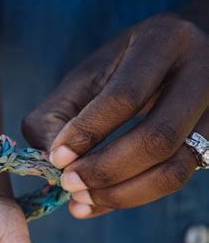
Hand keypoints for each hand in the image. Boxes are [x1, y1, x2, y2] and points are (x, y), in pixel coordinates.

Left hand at [22, 12, 208, 218]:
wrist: (187, 53)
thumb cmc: (127, 64)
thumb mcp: (91, 72)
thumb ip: (58, 111)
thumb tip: (48, 161)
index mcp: (163, 42)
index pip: (125, 96)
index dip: (87, 132)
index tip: (56, 158)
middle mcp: (202, 72)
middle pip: (157, 138)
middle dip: (106, 170)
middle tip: (69, 184)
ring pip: (175, 168)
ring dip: (123, 194)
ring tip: (82, 201)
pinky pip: (178, 178)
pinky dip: (135, 196)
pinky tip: (102, 200)